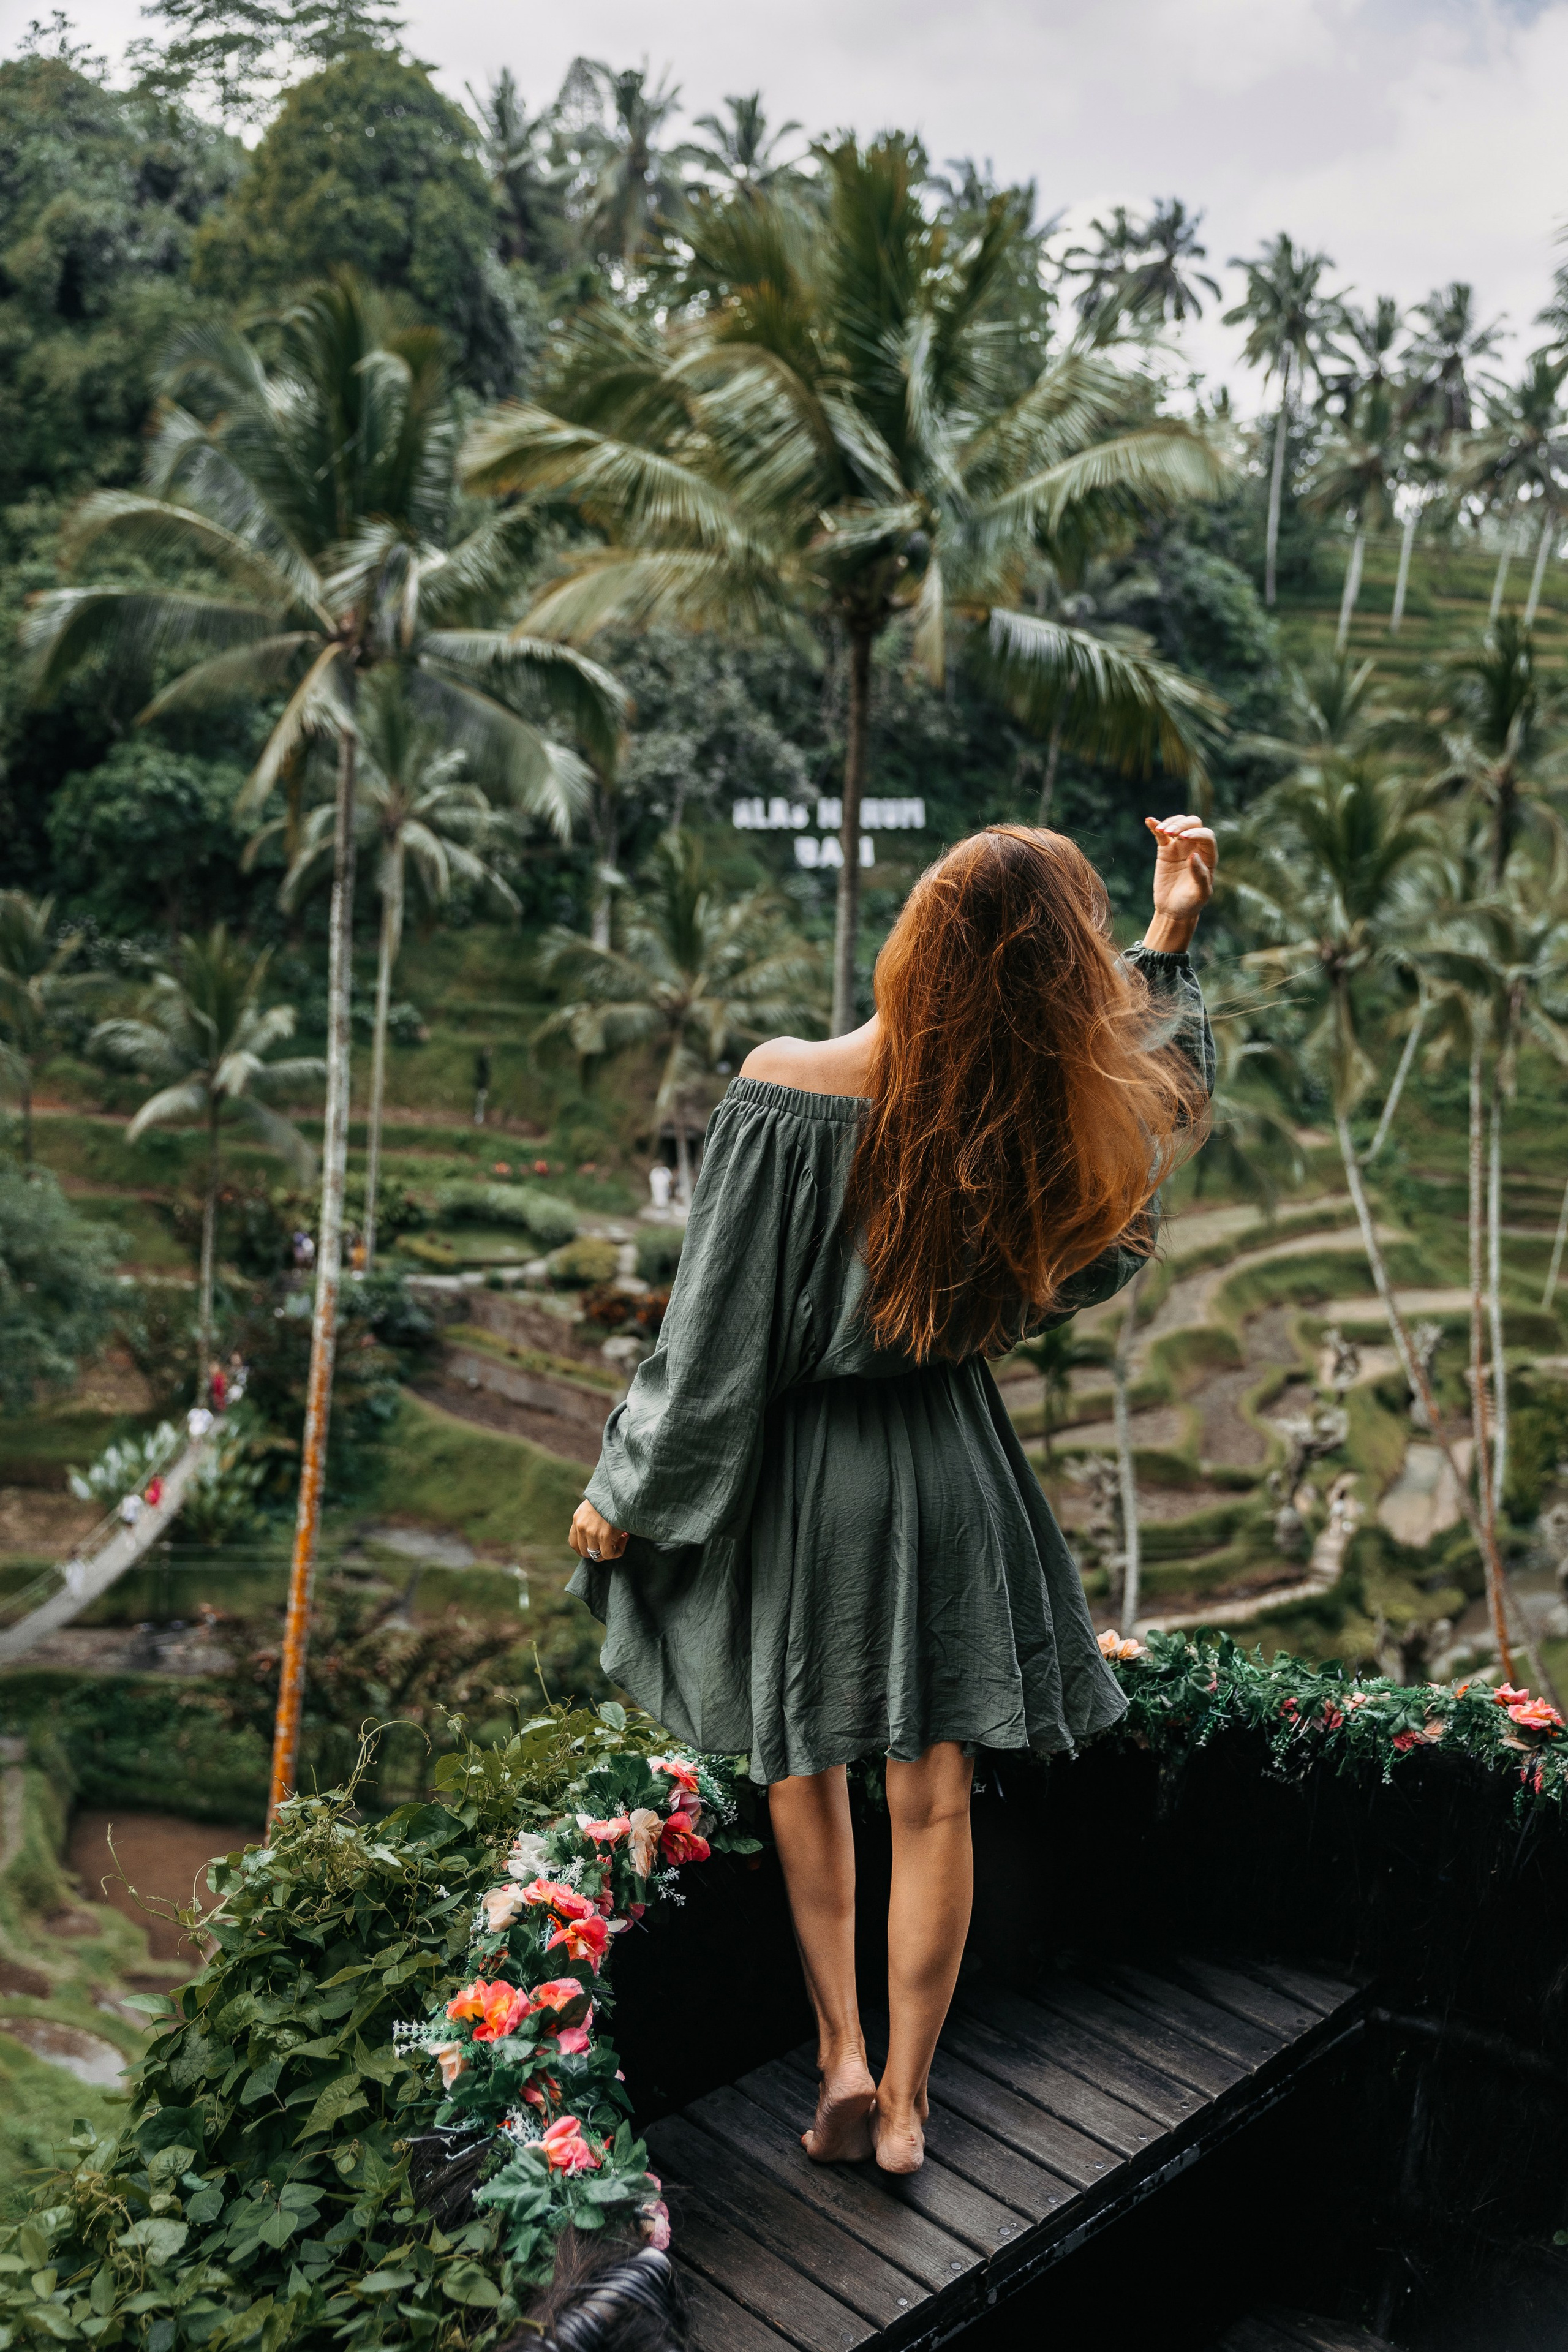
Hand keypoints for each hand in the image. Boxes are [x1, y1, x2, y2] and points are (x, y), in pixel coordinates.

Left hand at [570, 1500, 627, 1561]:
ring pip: (597, 1555)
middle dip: (599, 1551)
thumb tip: (600, 1533)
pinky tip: (625, 1538)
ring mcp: (591, 1532)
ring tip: (621, 1538)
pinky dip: (617, 1551)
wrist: (620, 1487)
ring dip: (610, 1551)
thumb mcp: (594, 1505)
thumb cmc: (612, 1494)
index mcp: (577, 1518)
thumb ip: (590, 1519)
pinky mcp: (604, 1536)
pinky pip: (608, 1554)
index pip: (574, 1543)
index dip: (586, 1549)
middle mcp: (581, 1527)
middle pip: (585, 1552)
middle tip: (612, 1543)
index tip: (599, 1545)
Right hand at [1143, 812, 1216, 952]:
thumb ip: (1200, 876)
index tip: (1184, 838)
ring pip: (1178, 824)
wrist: (1174, 910)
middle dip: (1182, 825)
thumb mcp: (1200, 894)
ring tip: (1161, 831)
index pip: (1206, 836)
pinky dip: (1155, 826)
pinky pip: (1160, 834)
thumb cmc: (1191, 904)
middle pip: (1193, 823)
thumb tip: (1193, 855)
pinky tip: (1149, 821)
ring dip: (1170, 823)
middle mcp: (1196, 847)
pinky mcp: (1165, 850)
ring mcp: (1180, 847)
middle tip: (1170, 833)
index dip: (1196, 833)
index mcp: (1209, 856)